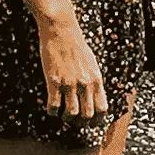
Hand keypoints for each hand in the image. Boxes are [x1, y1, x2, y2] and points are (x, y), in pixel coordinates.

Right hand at [37, 4, 108, 128]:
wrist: (61, 31)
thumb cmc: (76, 45)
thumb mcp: (92, 63)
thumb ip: (94, 80)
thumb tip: (95, 96)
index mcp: (96, 80)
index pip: (102, 109)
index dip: (98, 121)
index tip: (92, 123)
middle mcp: (85, 84)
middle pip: (87, 115)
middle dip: (82, 123)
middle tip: (76, 121)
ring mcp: (69, 84)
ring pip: (71, 114)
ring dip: (67, 118)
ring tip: (63, 115)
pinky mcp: (54, 82)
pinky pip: (54, 106)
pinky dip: (53, 112)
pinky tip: (52, 108)